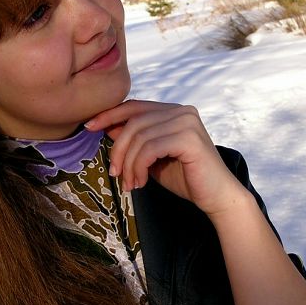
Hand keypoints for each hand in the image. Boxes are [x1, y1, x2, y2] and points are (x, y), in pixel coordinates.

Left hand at [85, 100, 248, 215]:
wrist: (216, 197)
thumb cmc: (185, 177)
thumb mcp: (152, 157)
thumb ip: (135, 140)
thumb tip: (107, 127)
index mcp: (173, 111)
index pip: (134, 106)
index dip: (109, 114)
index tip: (89, 127)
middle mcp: (181, 111)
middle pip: (134, 122)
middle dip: (118, 150)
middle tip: (114, 174)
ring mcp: (187, 122)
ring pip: (140, 137)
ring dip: (128, 164)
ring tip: (130, 183)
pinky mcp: (189, 138)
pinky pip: (150, 148)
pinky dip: (139, 166)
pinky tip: (141, 182)